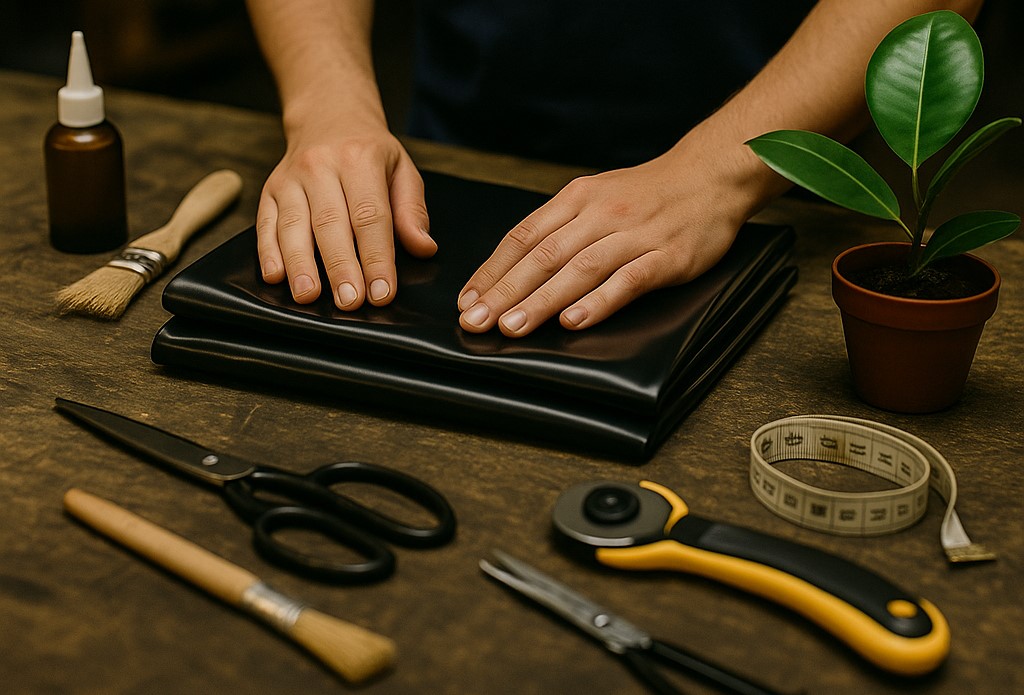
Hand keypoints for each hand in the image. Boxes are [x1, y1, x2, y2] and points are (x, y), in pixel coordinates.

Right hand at [255, 118, 436, 308]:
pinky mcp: (270, 190)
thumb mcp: (402, 169)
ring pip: (293, 225)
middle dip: (341, 267)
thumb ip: (412, 210)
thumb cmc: (369, 152)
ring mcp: (290, 178)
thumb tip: (423, 247)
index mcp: (359, 160)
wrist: (328, 115)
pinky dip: (268, 251)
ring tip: (308, 297)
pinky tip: (276, 276)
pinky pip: (265, 223)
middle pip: (331, 224)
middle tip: (349, 302)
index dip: (376, 257)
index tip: (382, 291)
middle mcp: (320, 167)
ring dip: (300, 265)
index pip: (370, 216)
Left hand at [456, 144, 748, 336]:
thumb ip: (558, 227)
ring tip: (512, 326)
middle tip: (475, 321)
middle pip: (543, 255)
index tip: (467, 300)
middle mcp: (600, 214)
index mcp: (576, 198)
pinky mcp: (666, 257)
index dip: (492, 270)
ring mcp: (634, 235)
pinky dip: (599, 301)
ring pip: (579, 269)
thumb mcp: (596, 195)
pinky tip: (574, 322)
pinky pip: (628, 281)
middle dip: (505, 291)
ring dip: (542, 300)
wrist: (712, 173)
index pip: (523, 236)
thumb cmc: (648, 192)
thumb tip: (512, 267)